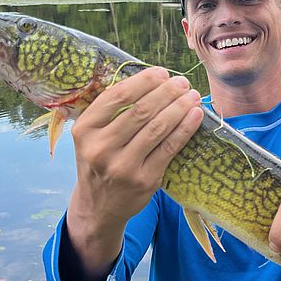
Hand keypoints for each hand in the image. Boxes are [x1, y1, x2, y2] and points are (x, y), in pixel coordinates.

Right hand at [70, 66, 203, 226]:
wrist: (98, 207)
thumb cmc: (100, 162)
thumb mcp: (92, 137)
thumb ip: (112, 112)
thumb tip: (152, 81)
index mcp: (85, 129)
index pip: (118, 96)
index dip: (144, 81)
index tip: (161, 72)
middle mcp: (100, 148)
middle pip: (141, 110)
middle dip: (167, 92)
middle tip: (182, 82)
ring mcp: (123, 166)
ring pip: (158, 128)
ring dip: (180, 108)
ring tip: (192, 96)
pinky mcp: (144, 180)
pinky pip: (170, 148)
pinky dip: (185, 129)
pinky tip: (195, 116)